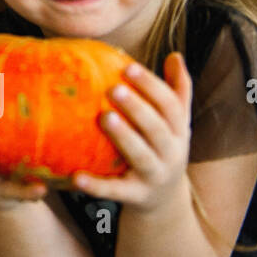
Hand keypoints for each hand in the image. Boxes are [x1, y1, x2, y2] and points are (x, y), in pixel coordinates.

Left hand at [71, 53, 192, 212]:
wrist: (166, 201)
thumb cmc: (162, 148)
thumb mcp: (175, 123)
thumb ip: (177, 91)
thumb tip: (176, 55)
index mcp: (179, 131)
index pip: (171, 105)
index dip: (152, 86)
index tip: (129, 67)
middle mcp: (172, 153)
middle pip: (158, 129)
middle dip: (137, 108)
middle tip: (113, 88)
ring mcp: (155, 176)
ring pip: (142, 156)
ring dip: (124, 137)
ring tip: (104, 117)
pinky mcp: (137, 196)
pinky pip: (116, 191)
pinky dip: (97, 186)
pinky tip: (76, 176)